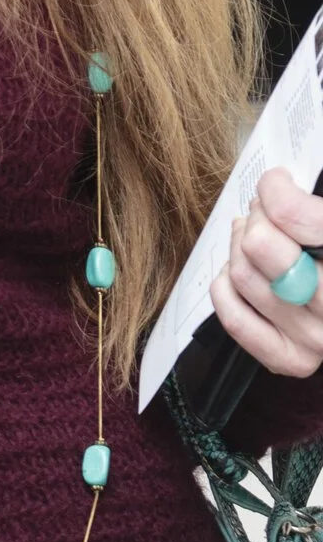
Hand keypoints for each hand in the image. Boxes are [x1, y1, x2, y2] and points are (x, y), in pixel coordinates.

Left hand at [210, 167, 322, 378]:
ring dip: (240, 248)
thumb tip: (274, 184)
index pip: (291, 214)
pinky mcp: (290, 359)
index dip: (276, 188)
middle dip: (258, 218)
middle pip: (259, 245)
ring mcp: (314, 339)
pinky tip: (246, 272)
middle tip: (266, 212)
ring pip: (242, 274)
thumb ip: (306, 208)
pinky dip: (228, 287)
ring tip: (256, 238)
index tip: (278, 182)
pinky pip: (233, 317)